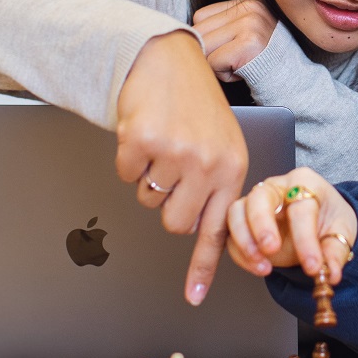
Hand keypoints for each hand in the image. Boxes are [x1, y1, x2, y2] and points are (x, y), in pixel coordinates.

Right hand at [116, 30, 248, 304]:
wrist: (169, 60)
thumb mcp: (222, 144)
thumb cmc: (196, 107)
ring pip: (148, 199)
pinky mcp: (143, 140)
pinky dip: (129, 158)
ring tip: (163, 142)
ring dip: (149, 176)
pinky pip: (126, 174)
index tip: (193, 297)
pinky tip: (145, 131)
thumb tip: (200, 231)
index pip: (218, 229)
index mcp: (232, 168)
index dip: (203, 267)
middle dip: (167, 203)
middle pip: (174, 223)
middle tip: (172, 170)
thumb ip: (217, 185)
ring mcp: (175, 152)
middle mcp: (208, 163)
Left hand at [192, 0, 279, 82]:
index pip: (201, 16)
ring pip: (204, 47)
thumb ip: (223, 26)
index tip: (229, 49)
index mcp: (249, 2)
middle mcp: (251, 8)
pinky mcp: (249, 43)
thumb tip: (185, 33)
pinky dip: (224, 74)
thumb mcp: (247, 32)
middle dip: (210, 52)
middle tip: (234, 60)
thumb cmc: (266, 62)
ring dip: (216, 64)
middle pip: (199, 30)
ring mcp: (251, 24)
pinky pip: (214, 62)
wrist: (294, 81)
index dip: (209, 38)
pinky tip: (242, 72)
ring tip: (239, 64)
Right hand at [224, 168, 357, 282]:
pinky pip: (231, 235)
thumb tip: (331, 273)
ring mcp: (255, 202)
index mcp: (304, 182)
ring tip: (263, 266)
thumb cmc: (328, 219)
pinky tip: (258, 267)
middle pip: (258, 198)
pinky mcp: (243, 221)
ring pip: (236, 212)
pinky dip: (240, 254)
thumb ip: (335, 252)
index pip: (301, 208)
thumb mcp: (341, 232)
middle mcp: (276, 187)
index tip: (313, 265)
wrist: (319, 222)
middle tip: (271, 250)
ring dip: (245, 242)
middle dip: (261, 226)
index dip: (305, 239)